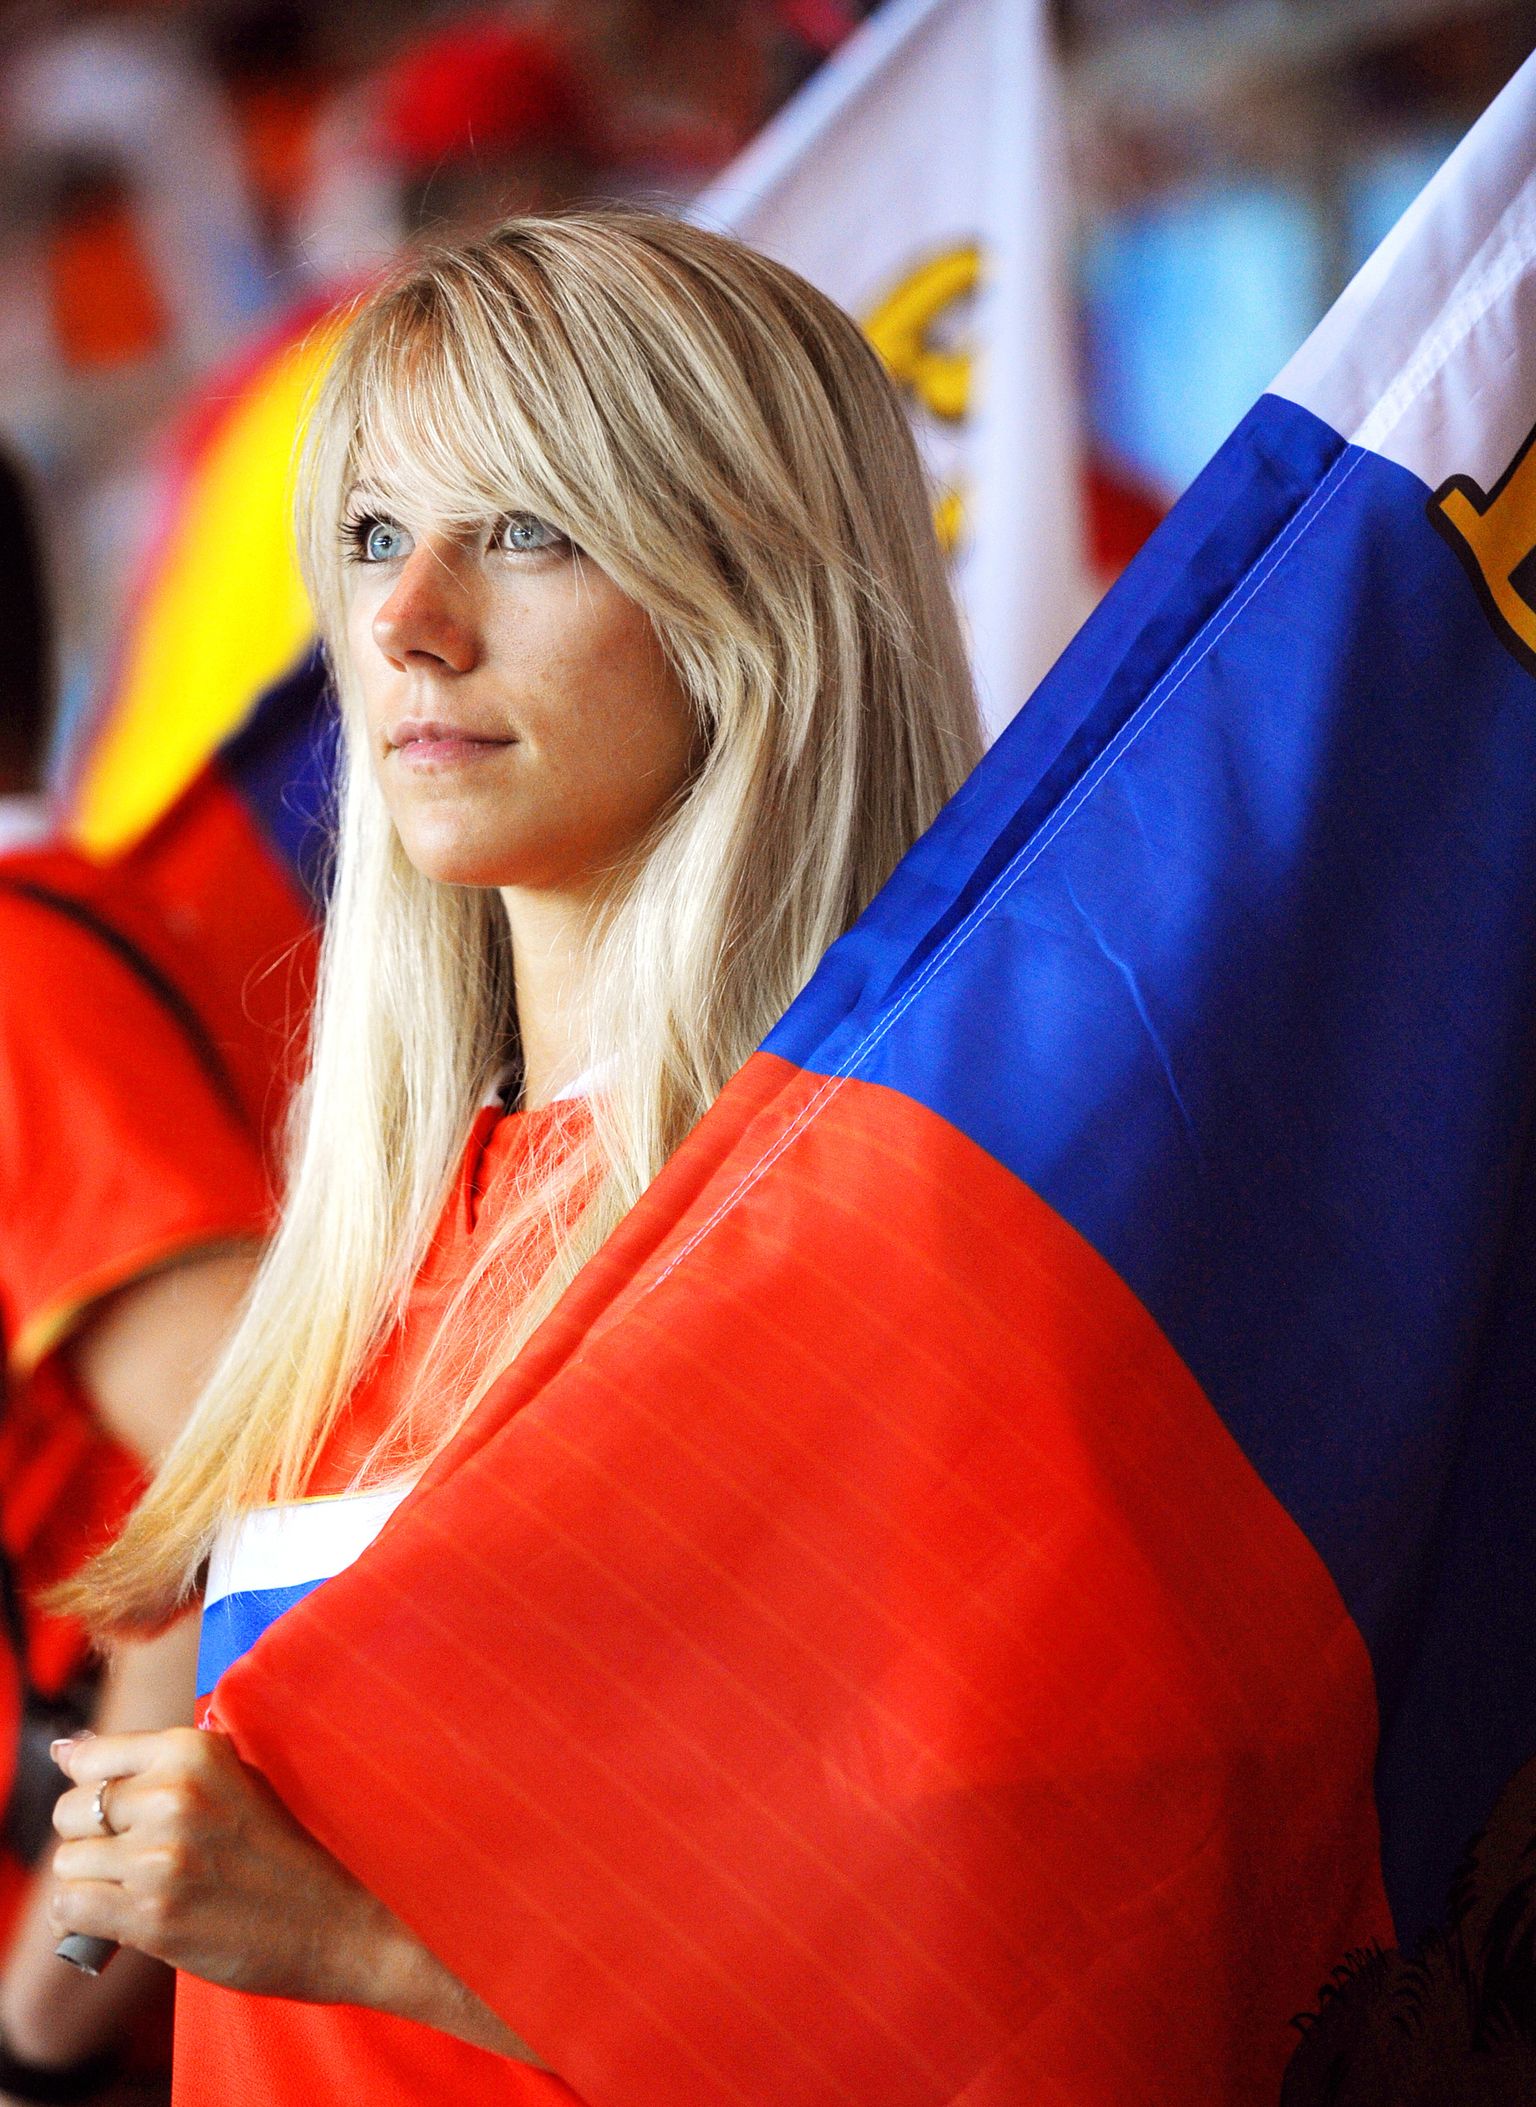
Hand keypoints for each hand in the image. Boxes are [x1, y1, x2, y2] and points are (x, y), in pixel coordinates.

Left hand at [47, 1728, 408, 2006]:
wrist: (334, 1921)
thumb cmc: (281, 1850)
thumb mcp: (233, 1781)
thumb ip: (159, 1765)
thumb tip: (65, 1751)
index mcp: (194, 1750)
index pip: (89, 1756)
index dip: (92, 1786)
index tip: (110, 1807)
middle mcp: (173, 1795)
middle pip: (70, 1810)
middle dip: (91, 1836)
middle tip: (133, 1856)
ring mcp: (160, 1858)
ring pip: (67, 1862)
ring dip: (91, 1881)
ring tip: (135, 1888)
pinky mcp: (152, 1918)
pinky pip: (70, 1909)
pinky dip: (85, 1918)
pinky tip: (120, 1918)